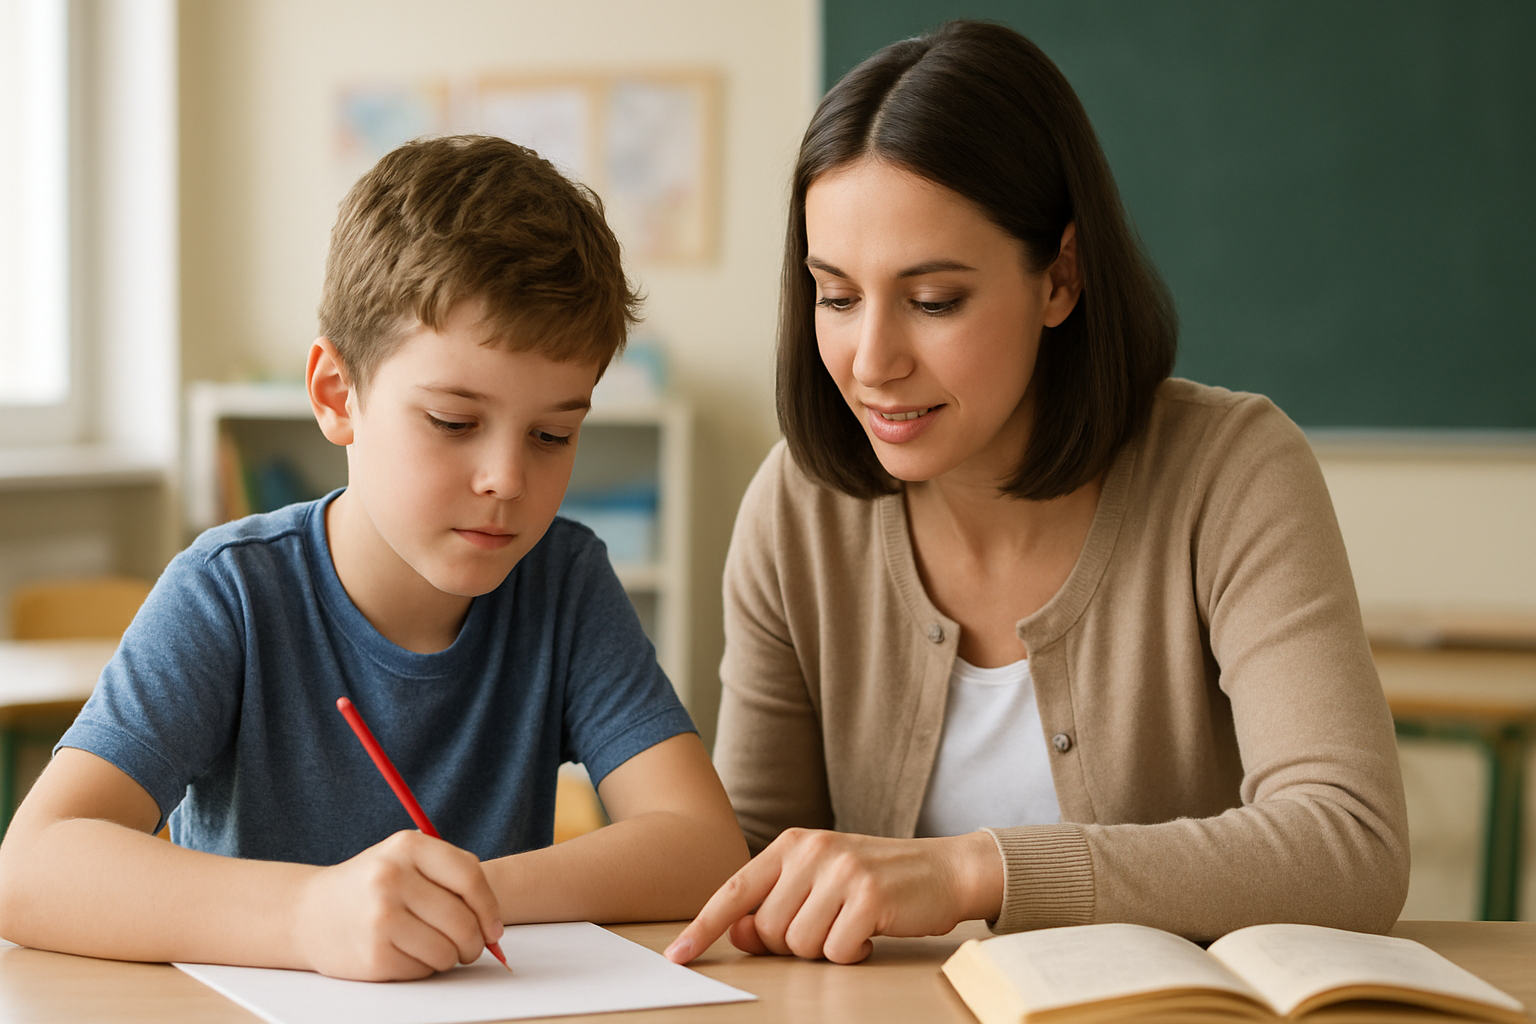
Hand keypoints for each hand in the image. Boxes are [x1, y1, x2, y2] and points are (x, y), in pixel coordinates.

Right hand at [291, 830, 503, 979]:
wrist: (308, 913)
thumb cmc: (371, 886)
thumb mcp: (405, 860)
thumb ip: (452, 878)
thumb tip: (494, 926)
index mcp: (408, 847)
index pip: (470, 877)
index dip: (490, 908)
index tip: (494, 928)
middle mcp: (392, 879)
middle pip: (462, 920)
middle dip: (475, 942)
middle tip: (470, 947)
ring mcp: (380, 918)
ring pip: (446, 950)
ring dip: (450, 957)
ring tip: (435, 947)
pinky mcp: (373, 955)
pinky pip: (423, 970)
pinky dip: (424, 968)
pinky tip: (406, 954)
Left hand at [664, 828, 1001, 965]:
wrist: (943, 869)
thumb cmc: (876, 881)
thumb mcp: (820, 882)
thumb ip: (777, 904)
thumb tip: (741, 935)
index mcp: (793, 845)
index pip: (735, 890)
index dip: (703, 926)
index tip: (678, 956)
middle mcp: (812, 852)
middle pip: (768, 930)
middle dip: (792, 945)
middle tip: (827, 927)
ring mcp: (841, 872)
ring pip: (799, 945)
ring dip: (825, 950)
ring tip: (851, 925)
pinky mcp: (870, 896)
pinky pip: (837, 952)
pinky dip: (853, 953)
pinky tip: (872, 932)